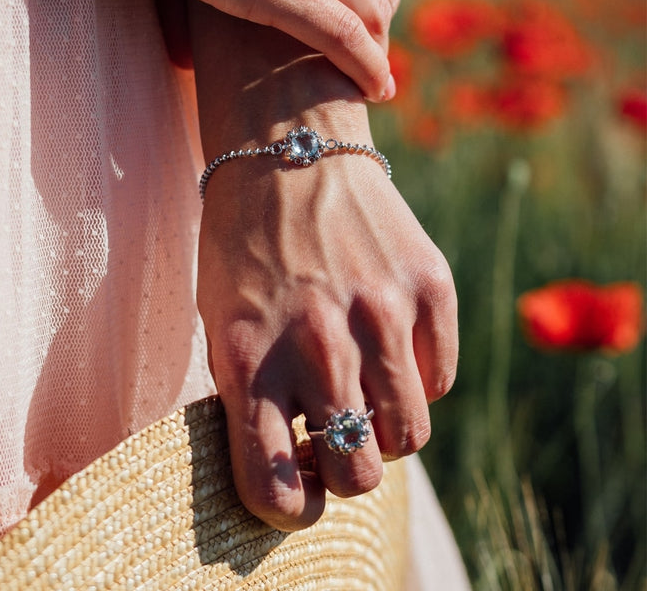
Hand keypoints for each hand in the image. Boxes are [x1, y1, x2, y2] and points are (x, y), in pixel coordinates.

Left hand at [197, 141, 457, 529]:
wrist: (287, 151)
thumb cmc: (242, 245)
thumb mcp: (220, 323)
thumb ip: (254, 398)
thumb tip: (300, 462)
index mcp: (251, 361)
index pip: (275, 492)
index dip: (289, 509)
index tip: (297, 484)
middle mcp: (319, 345)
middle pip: (358, 475)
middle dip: (346, 469)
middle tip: (335, 435)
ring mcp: (381, 314)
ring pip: (409, 434)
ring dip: (386, 427)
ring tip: (365, 389)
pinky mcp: (429, 286)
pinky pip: (439, 378)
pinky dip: (416, 378)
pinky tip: (388, 344)